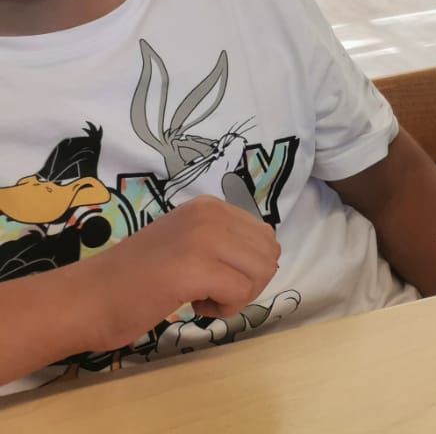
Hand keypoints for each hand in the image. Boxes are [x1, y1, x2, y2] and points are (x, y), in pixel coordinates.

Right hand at [74, 195, 280, 350]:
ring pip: (260, 271)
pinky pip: (240, 292)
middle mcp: (209, 214)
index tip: (216, 277)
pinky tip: (194, 306)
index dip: (249, 267)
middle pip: (268, 253)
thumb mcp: (188, 243)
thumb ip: (224, 241)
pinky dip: (224, 309)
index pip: (264, 235)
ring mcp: (201, 238)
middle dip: (249, 282)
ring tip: (203, 298)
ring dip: (238, 296)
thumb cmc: (135, 280)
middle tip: (213, 293)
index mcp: (209, 206)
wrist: (86, 299)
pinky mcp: (193, 268)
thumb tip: (268, 256)